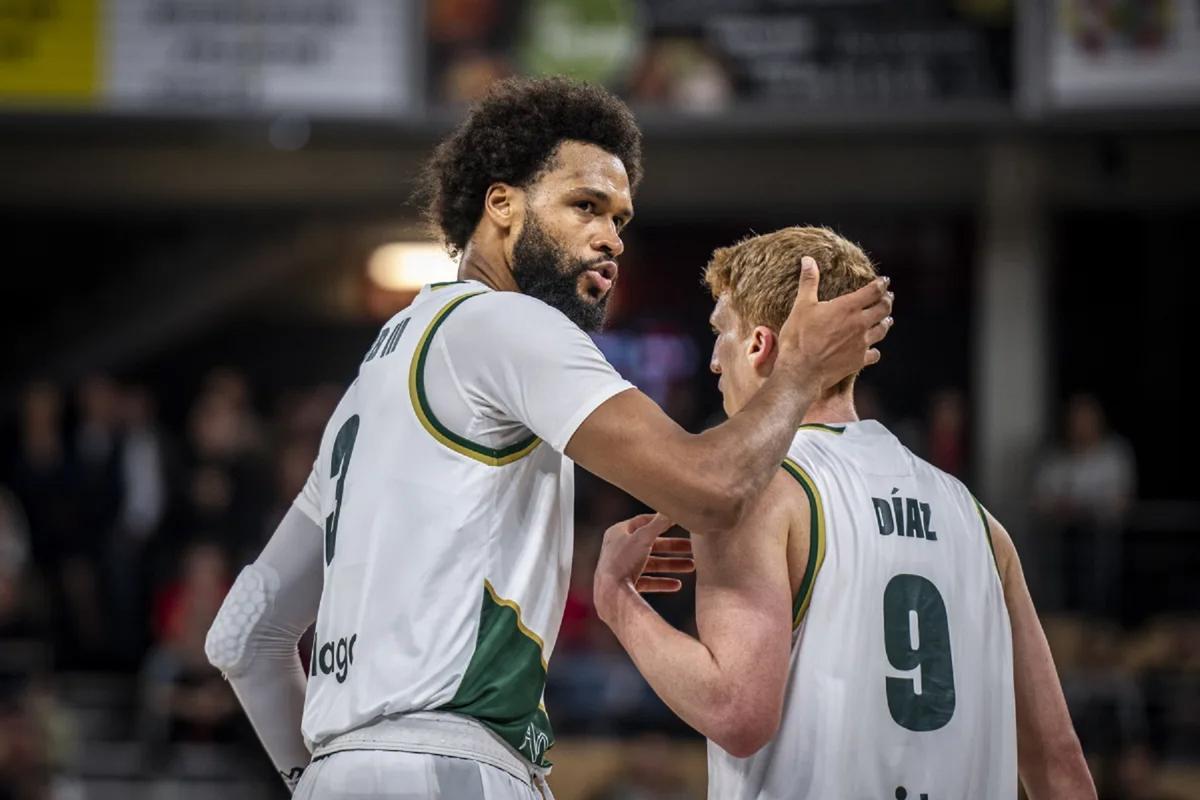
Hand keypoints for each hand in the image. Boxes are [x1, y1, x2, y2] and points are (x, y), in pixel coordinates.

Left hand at [593, 513, 693, 623]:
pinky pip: (648, 581)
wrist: (610, 595)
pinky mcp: (625, 585)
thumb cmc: (623, 562)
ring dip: (671, 564)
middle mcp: (619, 549)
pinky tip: (677, 585)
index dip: (660, 521)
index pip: (642, 521)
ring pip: (651, 563)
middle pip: (650, 544)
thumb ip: (659, 523)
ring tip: (691, 566)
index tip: (678, 522)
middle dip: (672, 547)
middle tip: (691, 547)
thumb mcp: (644, 537)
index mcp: (618, 532)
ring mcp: (622, 568)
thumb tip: (672, 509)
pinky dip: (662, 582)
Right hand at [777, 256, 892, 389]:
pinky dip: (875, 350)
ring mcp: (862, 343)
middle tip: (888, 298)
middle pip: (883, 309)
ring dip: (885, 323)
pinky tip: (872, 350)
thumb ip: (808, 282)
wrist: (802, 371)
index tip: (884, 281)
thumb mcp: (802, 306)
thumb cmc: (799, 337)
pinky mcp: (859, 360)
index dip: (881, 284)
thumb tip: (807, 260)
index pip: (873, 291)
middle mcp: (860, 324)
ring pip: (883, 330)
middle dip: (887, 301)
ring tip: (886, 320)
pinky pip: (875, 353)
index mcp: (848, 307)